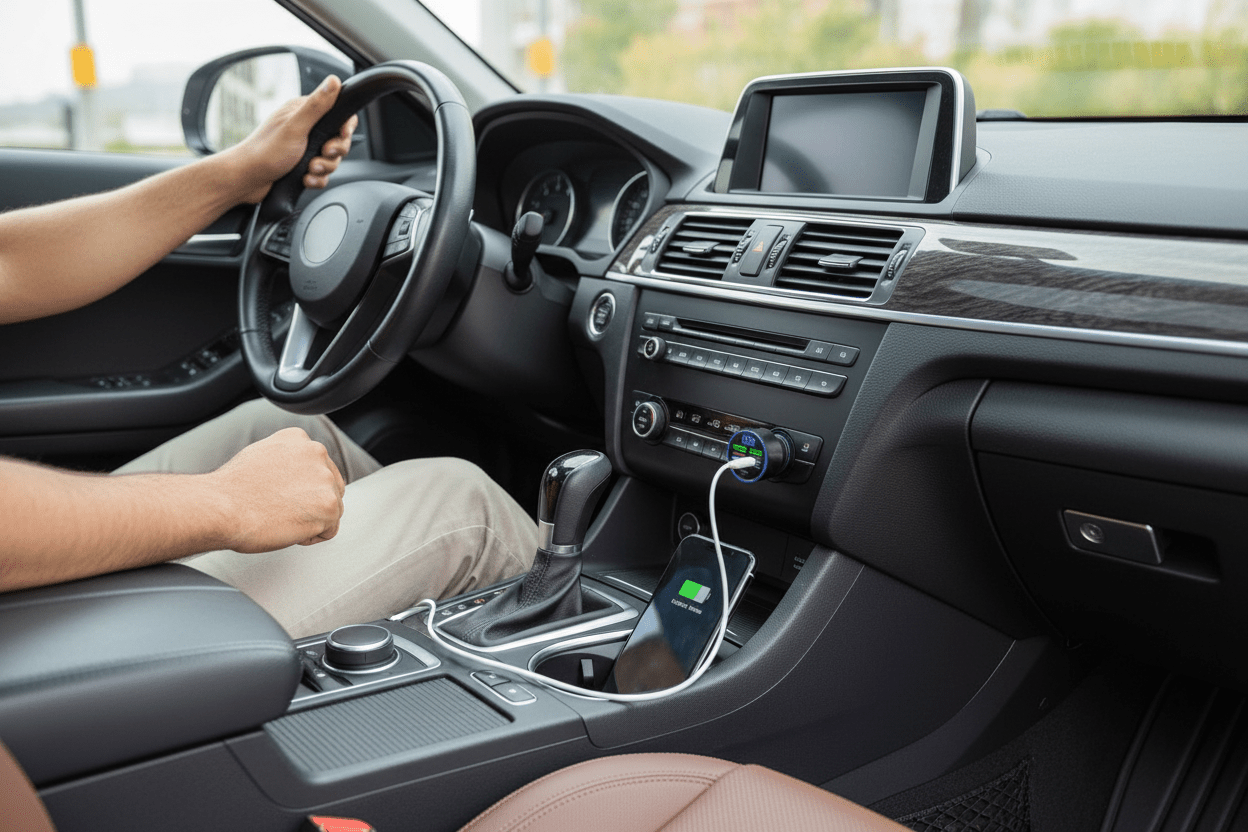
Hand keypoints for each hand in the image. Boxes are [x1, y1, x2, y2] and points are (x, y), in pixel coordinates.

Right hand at [206, 428, 345, 552]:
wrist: (220, 508)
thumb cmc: (230, 491)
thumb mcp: (259, 456)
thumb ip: (285, 459)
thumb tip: (295, 474)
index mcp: (298, 438)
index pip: (317, 468)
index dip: (299, 489)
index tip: (280, 496)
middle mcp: (316, 452)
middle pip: (330, 487)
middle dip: (311, 503)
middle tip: (280, 510)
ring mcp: (325, 479)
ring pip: (332, 509)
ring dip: (311, 520)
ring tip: (280, 518)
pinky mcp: (329, 505)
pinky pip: (330, 530)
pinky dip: (311, 537)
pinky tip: (288, 529)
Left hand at [225, 75, 359, 203]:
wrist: (247, 180)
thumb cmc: (266, 151)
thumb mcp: (295, 126)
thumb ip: (317, 105)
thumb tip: (334, 81)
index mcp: (304, 112)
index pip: (339, 113)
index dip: (346, 126)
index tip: (341, 135)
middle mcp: (306, 128)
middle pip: (339, 139)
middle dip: (334, 152)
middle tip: (322, 153)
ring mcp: (304, 148)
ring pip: (332, 160)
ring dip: (324, 168)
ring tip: (309, 169)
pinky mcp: (303, 166)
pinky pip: (322, 175)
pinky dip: (316, 179)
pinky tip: (305, 179)